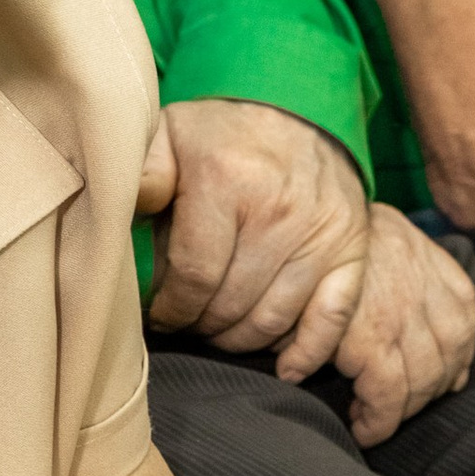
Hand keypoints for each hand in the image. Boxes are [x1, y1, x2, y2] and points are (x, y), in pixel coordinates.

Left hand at [149, 98, 371, 371]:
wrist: (297, 106)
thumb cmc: (222, 132)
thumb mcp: (169, 134)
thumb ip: (142, 174)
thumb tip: (123, 213)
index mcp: (228, 181)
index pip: (195, 277)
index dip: (172, 309)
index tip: (160, 314)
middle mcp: (279, 211)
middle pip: (232, 305)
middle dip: (201, 326)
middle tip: (188, 325)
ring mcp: (321, 233)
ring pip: (274, 320)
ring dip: (240, 341)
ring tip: (220, 333)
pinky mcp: (352, 249)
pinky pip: (332, 318)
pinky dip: (308, 352)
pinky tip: (284, 368)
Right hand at [328, 205, 474, 446]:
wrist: (303, 222)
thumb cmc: (339, 240)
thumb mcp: (391, 245)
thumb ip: (418, 286)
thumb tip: (451, 360)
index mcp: (440, 271)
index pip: (463, 331)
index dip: (454, 364)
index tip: (441, 383)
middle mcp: (429, 297)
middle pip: (445, 365)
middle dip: (425, 394)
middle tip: (398, 406)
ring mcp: (402, 321)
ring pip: (419, 386)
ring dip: (399, 412)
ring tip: (376, 420)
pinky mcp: (370, 343)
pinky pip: (387, 399)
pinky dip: (377, 422)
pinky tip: (362, 427)